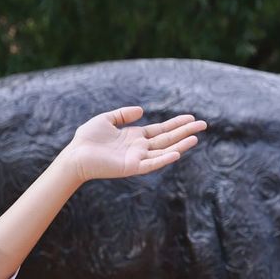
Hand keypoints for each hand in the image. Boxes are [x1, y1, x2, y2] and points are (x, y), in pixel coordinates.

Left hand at [68, 106, 205, 183]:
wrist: (75, 155)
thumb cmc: (87, 139)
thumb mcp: (107, 119)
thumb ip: (124, 114)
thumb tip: (142, 110)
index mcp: (135, 137)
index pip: (161, 130)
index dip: (176, 123)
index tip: (192, 118)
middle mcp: (139, 148)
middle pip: (167, 139)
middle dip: (185, 132)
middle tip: (204, 124)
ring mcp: (136, 158)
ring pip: (163, 151)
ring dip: (180, 145)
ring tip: (196, 137)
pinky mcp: (131, 168)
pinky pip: (151, 164)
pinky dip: (164, 159)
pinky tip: (177, 154)